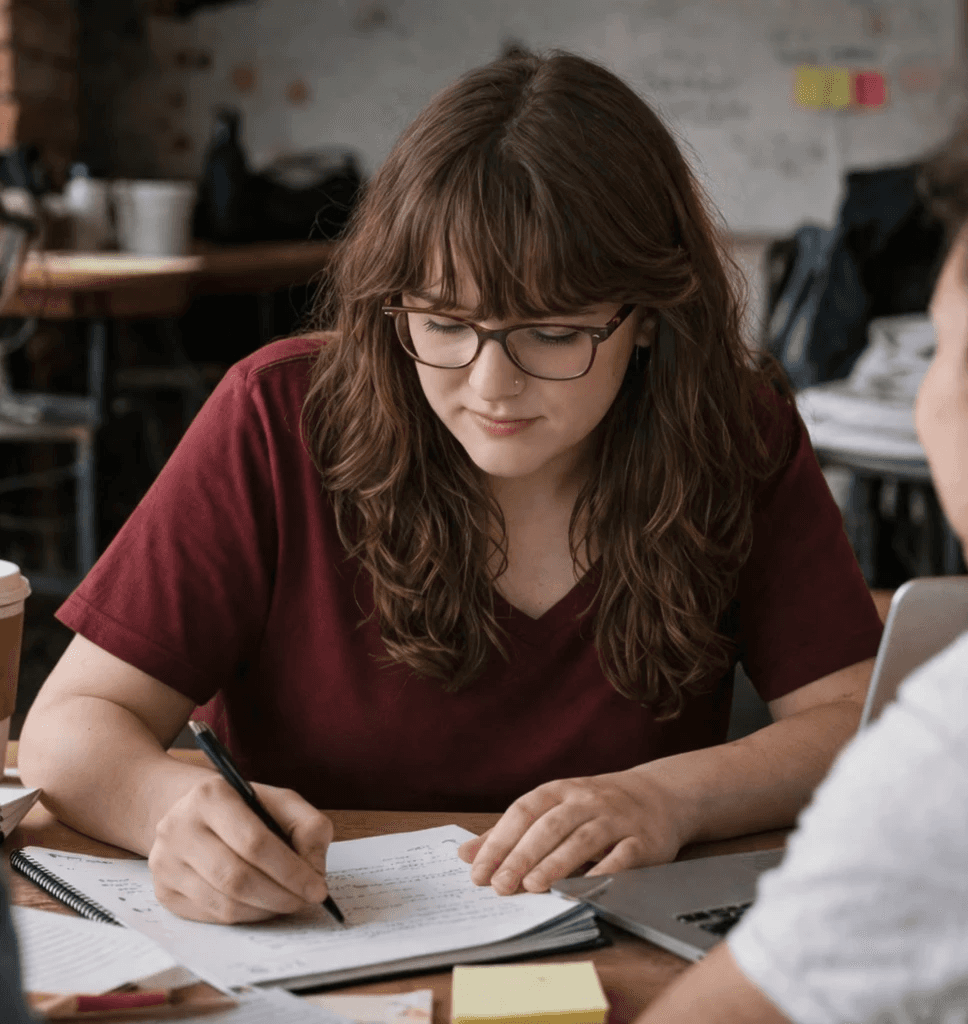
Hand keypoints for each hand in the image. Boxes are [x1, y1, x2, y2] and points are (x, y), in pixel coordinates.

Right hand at [149, 775, 333, 923]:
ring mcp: (165, 862)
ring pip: (223, 903)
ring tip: (287, 903)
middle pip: (237, 877)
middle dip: (280, 896)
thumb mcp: (281, 802)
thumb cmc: (244, 808)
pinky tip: (261, 906)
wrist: (190, 811)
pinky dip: (244, 917)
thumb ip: (309, 827)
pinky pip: (211, 916)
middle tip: (305, 902)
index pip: (255, 842)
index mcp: (210, 795)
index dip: (291, 871)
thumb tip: (313, 871)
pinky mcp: (163, 891)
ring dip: (264, 910)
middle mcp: (178, 827)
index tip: (317, 888)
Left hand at [457, 769, 681, 894]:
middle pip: (550, 826)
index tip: (478, 870)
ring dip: (556, 863)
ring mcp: (616, 818)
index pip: (523, 812)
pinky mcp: (644, 839)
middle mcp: (587, 800)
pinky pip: (622, 857)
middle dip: (522, 856)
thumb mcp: (552, 809)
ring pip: (582, 839)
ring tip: (532, 886)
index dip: (499, 840)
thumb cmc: (595, 807)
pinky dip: (602, 873)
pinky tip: (583, 890)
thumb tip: (466, 854)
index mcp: (560, 791)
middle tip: (501, 886)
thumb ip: (511, 832)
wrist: (659, 795)